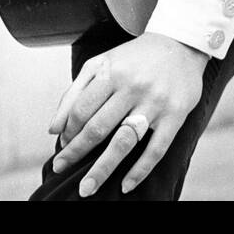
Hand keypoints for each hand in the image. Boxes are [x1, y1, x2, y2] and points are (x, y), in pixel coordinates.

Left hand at [48, 33, 208, 196]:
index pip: (81, 109)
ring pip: (124, 141)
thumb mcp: (102, 64)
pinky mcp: (175, 115)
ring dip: (103, 169)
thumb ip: (75, 93)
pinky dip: (140, 171)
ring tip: (87, 189)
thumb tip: (54, 129)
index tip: (63, 146)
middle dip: (76, 153)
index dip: (69, 131)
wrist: (180, 44)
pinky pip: (155, 150)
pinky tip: (125, 185)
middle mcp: (132, 87)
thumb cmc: (134, 58)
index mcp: (111, 72)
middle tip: (60, 170)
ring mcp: (154, 102)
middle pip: (98, 128)